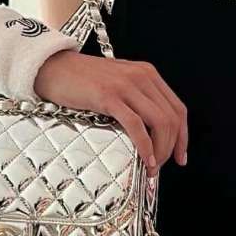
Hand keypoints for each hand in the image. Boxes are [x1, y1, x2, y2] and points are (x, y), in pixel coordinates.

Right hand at [34, 50, 187, 176]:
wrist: (52, 68)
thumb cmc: (81, 83)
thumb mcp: (118, 87)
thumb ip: (137, 103)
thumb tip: (151, 136)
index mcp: (147, 74)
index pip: (178, 109)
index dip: (183, 137)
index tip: (180, 158)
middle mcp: (142, 77)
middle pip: (172, 119)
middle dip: (171, 149)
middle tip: (158, 167)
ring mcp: (126, 85)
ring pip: (160, 123)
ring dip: (160, 151)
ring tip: (151, 168)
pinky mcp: (109, 96)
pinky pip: (136, 125)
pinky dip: (146, 146)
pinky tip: (145, 159)